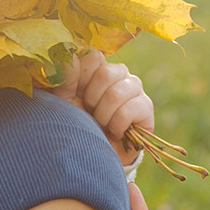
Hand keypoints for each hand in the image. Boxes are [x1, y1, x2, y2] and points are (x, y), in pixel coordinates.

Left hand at [53, 50, 151, 164]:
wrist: (92, 155)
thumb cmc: (77, 124)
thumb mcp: (64, 101)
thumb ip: (65, 77)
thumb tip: (69, 55)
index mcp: (97, 68)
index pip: (94, 56)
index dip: (82, 77)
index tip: (76, 95)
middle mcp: (117, 74)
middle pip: (107, 72)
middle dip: (92, 99)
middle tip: (90, 113)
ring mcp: (134, 88)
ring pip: (118, 92)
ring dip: (103, 115)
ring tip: (101, 124)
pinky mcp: (146, 107)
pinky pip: (130, 109)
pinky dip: (117, 125)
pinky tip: (115, 132)